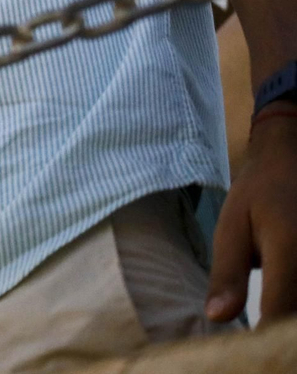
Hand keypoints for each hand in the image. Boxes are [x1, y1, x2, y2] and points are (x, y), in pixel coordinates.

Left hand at [207, 112, 296, 322]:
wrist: (292, 159)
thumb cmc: (258, 192)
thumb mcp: (231, 226)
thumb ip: (227, 274)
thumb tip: (217, 318)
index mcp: (290, 251)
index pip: (278, 315)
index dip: (261, 338)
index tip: (242, 348)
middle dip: (277, 332)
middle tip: (255, 326)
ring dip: (287, 315)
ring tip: (268, 312)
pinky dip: (294, 302)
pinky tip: (281, 299)